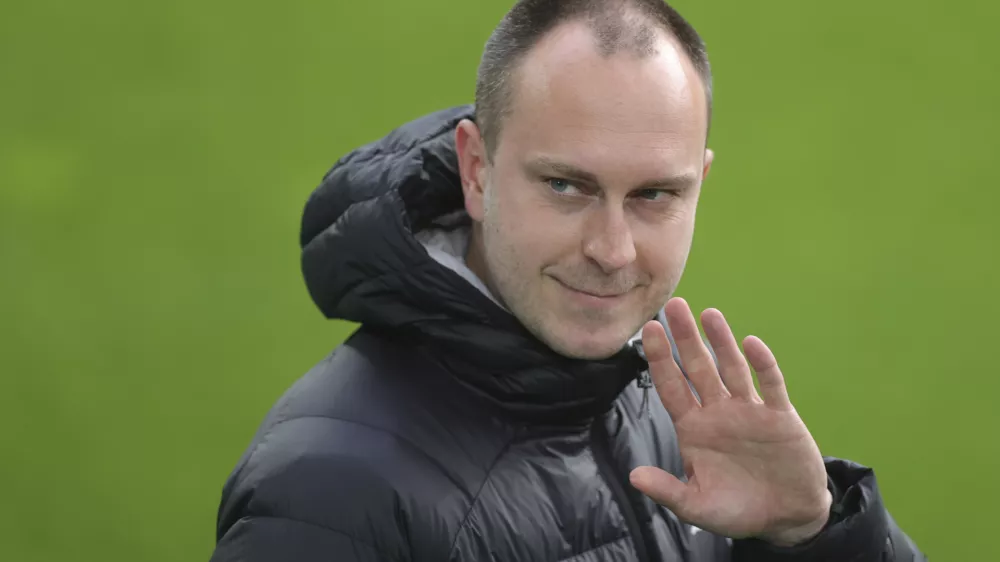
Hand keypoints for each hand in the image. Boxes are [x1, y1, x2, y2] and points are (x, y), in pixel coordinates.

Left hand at [629, 298, 831, 545]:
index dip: (661, 359)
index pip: (672, 387)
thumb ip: (668, 490)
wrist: (787, 518)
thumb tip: (634, 476)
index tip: (648, 330)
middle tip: (674, 305)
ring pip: (732, 368)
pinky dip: (763, 364)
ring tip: (709, 313)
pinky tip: (751, 343)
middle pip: (699, 368)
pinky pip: (771, 385)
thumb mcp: (697, 506)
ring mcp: (750, 410)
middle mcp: (718, 412)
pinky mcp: (780, 416)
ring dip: (722, 341)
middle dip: (686, 337)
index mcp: (694, 428)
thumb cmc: (737, 510)